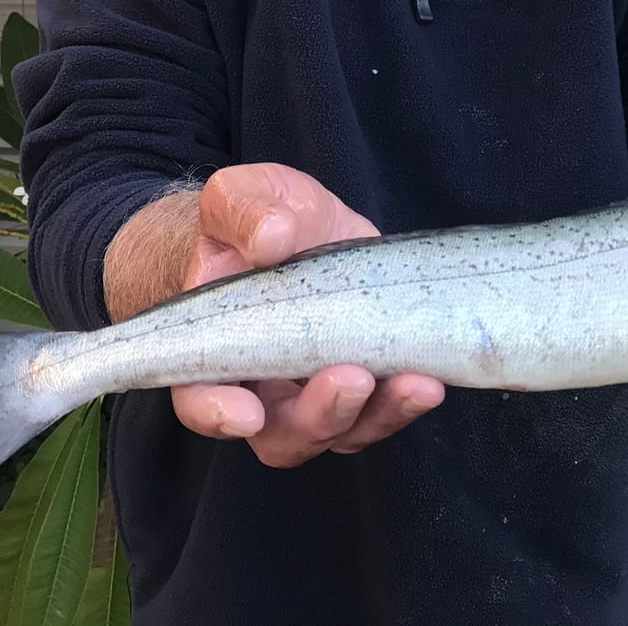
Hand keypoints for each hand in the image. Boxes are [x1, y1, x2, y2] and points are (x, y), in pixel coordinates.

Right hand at [169, 163, 445, 464]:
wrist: (298, 223)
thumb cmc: (256, 216)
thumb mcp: (241, 194)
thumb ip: (244, 211)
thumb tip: (272, 238)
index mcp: (211, 346)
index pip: (198, 397)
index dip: (216, 414)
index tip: (247, 413)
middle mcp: (259, 384)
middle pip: (280, 433)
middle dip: (319, 417)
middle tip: (353, 379)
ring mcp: (312, 391)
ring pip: (338, 432)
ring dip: (376, 416)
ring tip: (414, 384)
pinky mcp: (361, 380)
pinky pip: (380, 411)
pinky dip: (405, 404)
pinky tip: (430, 378)